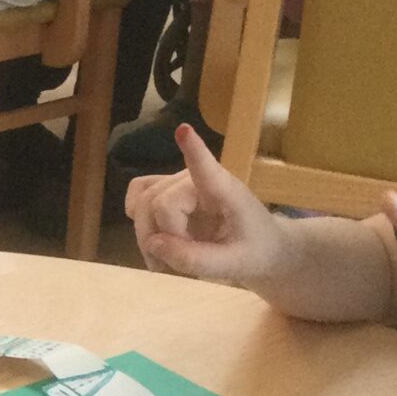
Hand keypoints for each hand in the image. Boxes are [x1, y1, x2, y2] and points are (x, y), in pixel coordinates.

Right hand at [127, 124, 286, 284]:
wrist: (260, 247)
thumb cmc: (254, 251)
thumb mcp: (233, 265)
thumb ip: (196, 259)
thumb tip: (154, 244)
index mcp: (224, 191)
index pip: (206, 168)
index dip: (193, 150)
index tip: (184, 130)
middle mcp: (195, 179)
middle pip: (157, 203)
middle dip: (162, 238)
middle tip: (181, 264)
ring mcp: (177, 183)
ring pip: (142, 204)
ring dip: (147, 236)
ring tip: (166, 261)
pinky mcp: (165, 191)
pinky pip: (137, 196)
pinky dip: (139, 222)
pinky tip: (153, 242)